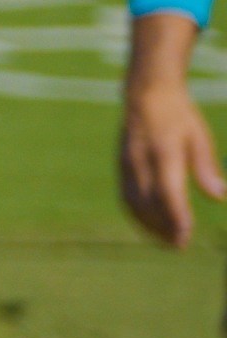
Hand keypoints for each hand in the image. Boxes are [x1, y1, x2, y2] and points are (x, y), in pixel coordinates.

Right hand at [120, 12, 223, 246]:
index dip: (176, 216)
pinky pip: (126, 197)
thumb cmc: (178, 115)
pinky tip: (151, 225)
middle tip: (181, 245)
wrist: (145, 93)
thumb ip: (206, 167)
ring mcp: (126, 164)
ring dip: (149, 225)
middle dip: (163, 227)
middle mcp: (139, 160)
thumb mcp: (199, 136)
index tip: (185, 236)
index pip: (168, 191)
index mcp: (162, 151)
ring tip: (167, 240)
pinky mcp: (121, 166)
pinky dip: (137, 215)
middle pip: (148, 202)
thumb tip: (219, 196)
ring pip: (133, 203)